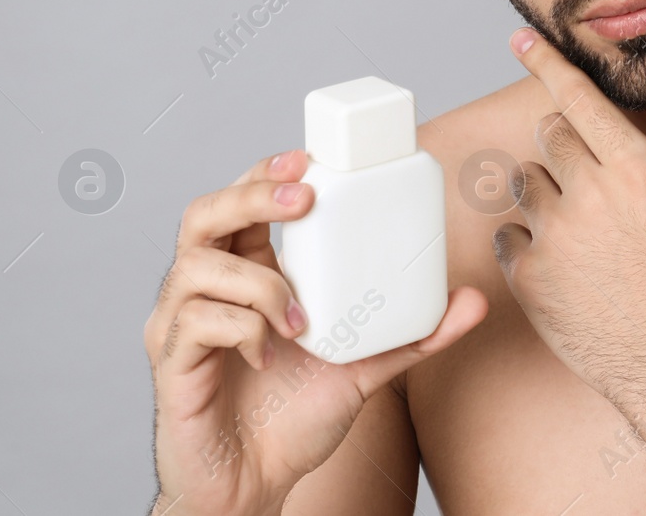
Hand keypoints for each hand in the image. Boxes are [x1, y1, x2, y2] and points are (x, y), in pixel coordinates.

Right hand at [145, 148, 486, 515]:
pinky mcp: (170, 362)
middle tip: (304, 200)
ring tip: (299, 322)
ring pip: (198, 264)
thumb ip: (414, 335)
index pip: (243, 205)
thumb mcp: (366, 369)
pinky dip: (242, 330)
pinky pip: (197, 321)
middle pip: (204, 213)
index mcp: (248, 275)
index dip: (265, 174)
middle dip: (251, 195)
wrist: (253, 488)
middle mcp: (207, 290)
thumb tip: (474, 301)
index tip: (310, 162)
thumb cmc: (293, 421)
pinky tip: (268, 356)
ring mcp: (181, 323)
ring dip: (260, 284)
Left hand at [494, 26, 645, 412]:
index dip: (546, 62)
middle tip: (595, 183)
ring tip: (581, 229)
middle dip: (566, 144)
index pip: (579, 99)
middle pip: (550, 133)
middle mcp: (589, 193)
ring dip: (545, 192)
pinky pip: (508, 233)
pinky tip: (561, 263)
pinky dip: (525, 239)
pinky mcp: (527, 274)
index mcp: (635, 171)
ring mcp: (553, 234)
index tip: (521, 37)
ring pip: (525, 180)